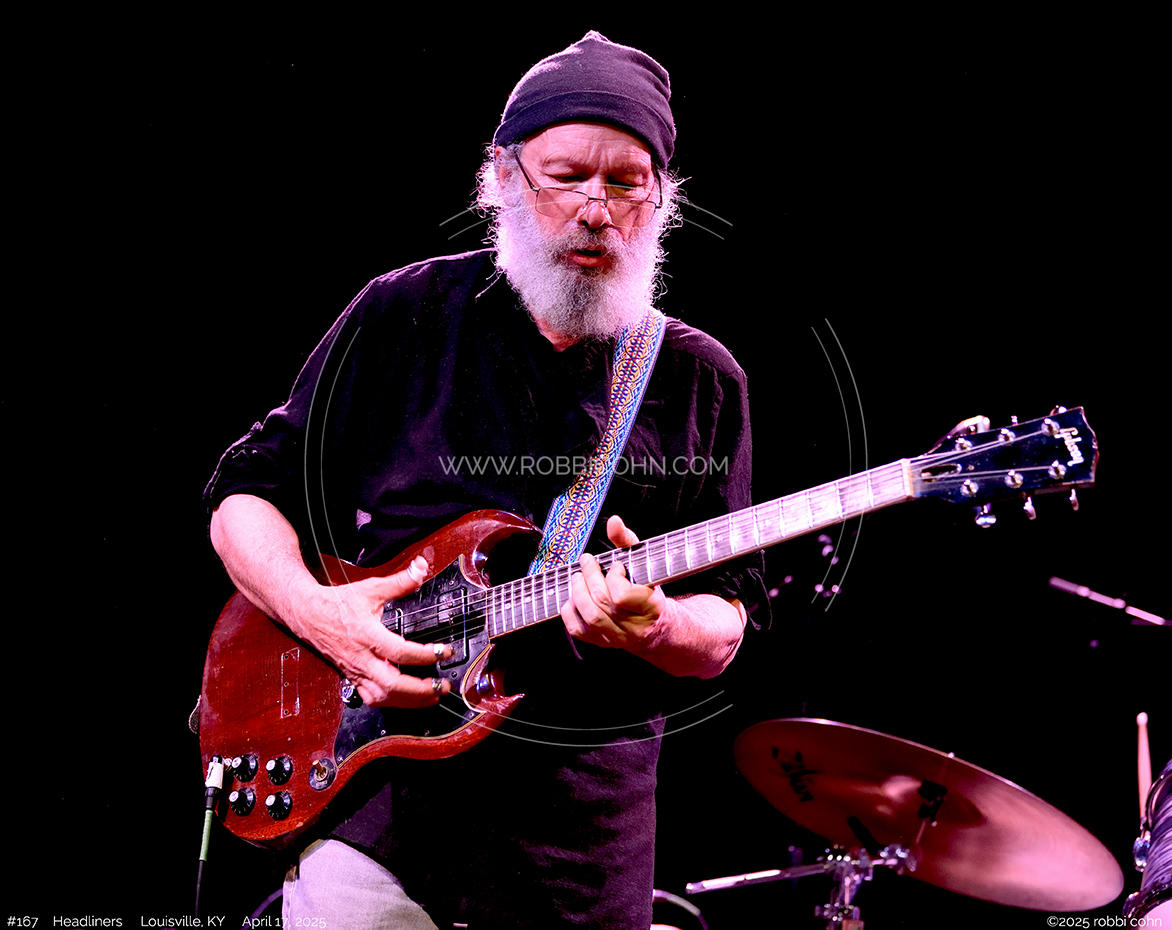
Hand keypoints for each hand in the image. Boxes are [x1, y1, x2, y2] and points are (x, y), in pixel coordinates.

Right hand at [292, 555, 453, 707]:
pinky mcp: (351, 677)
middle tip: (442, 685)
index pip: (400, 652)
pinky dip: (390, 702)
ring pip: (382, 697)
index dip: (426, 655)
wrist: (308, 614)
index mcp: (367, 635)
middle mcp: (361, 658)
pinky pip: (371, 698)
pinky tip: (405, 699)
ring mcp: (355, 671)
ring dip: (409, 701)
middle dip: (421, 690)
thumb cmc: (337, 603)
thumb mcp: (371, 588)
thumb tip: (421, 568)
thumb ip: (400, 581)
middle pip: (392, 684)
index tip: (443, 651)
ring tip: (431, 696)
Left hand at [560, 515, 667, 651]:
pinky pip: (576, 629)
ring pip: (589, 617)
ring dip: (578, 591)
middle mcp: (633, 627)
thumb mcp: (644, 564)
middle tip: (587, 561)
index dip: (614, 576)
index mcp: (650, 608)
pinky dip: (570, 609)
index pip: (622, 595)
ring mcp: (614, 638)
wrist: (654, 627)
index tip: (616, 566)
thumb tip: (613, 521)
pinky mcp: (599, 642)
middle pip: (602, 602)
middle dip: (589, 577)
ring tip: (578, 576)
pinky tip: (575, 596)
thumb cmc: (647, 590)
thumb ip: (627, 541)